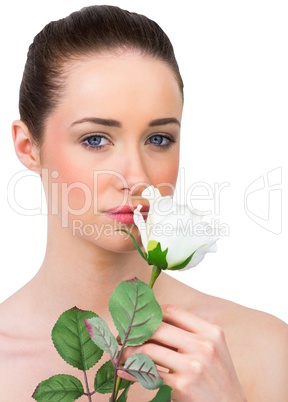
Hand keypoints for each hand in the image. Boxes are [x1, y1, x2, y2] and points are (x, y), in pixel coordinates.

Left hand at [119, 304, 246, 401]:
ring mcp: (193, 366)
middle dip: (135, 331)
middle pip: (157, 327)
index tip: (137, 319)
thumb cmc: (218, 380)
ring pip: (148, 349)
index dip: (151, 313)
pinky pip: (148, 373)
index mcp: (211, 332)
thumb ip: (190, 334)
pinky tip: (124, 369)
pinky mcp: (183, 386)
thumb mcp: (213, 350)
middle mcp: (203, 345)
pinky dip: (132, 371)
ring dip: (128, 351)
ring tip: (120, 353)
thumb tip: (154, 322)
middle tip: (121, 336)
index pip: (173, 311)